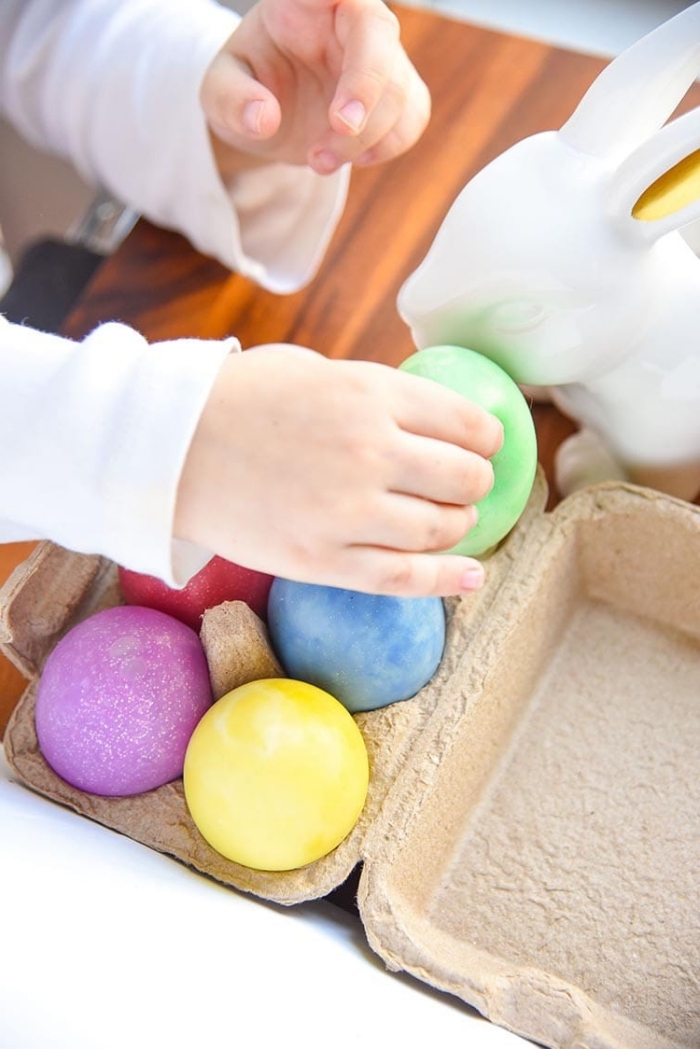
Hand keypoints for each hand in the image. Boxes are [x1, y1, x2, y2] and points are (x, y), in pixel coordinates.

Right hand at [174, 346, 502, 596]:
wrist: (168, 447)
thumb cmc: (237, 400)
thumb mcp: (313, 370)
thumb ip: (373, 392)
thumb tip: (426, 415)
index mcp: (371, 394)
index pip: (467, 423)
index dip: (487, 439)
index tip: (484, 447)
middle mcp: (370, 451)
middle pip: (464, 479)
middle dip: (476, 484)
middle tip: (465, 487)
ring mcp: (348, 511)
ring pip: (441, 529)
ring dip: (457, 526)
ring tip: (448, 522)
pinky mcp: (323, 561)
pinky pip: (404, 578)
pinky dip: (446, 581)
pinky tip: (470, 578)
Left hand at [201, 0, 430, 176]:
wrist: (269, 117)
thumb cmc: (245, 90)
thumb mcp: (219, 93)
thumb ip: (232, 100)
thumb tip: (263, 119)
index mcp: (309, 0)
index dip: (345, 2)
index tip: (336, 77)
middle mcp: (351, 19)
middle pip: (379, 39)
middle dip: (364, 90)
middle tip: (337, 130)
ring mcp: (380, 56)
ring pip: (398, 88)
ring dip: (364, 137)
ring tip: (317, 161)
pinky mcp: (397, 92)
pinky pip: (412, 116)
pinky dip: (387, 146)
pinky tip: (353, 158)